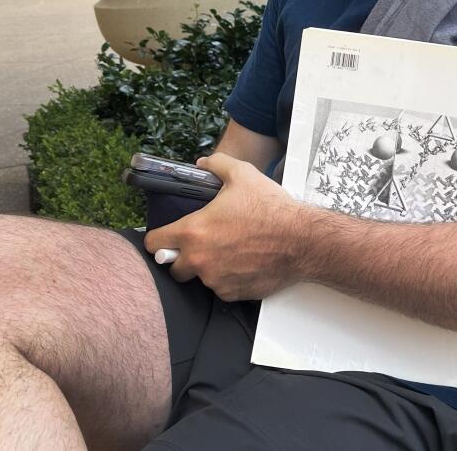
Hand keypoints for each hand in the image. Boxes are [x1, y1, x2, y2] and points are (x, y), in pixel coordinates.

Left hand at [144, 153, 308, 299]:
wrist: (302, 240)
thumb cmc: (272, 208)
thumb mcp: (243, 175)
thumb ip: (217, 164)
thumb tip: (203, 163)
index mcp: (194, 231)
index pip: (154, 243)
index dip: (158, 238)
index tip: (166, 237)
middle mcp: (200, 260)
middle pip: (174, 268)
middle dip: (183, 257)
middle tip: (201, 245)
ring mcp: (216, 280)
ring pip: (200, 278)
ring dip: (208, 268)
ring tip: (230, 251)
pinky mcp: (233, 293)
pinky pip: (221, 288)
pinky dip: (227, 279)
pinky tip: (243, 262)